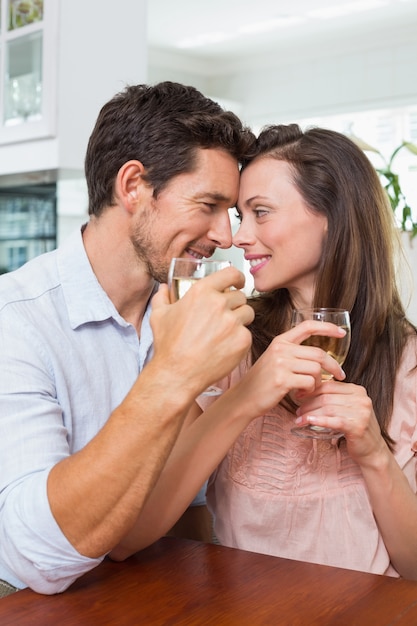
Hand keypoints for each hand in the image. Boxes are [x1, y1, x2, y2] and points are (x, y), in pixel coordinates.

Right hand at [150, 267, 253, 397]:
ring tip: (226, 332)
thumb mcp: (159, 316)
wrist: (178, 374)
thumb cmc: (169, 346)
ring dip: (240, 320)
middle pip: (240, 297)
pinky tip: (225, 347)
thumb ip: (162, 297)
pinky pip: (247, 333)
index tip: (237, 282)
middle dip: (234, 305)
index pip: (231, 274)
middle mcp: (219, 304)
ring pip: (247, 313)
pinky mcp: (242, 340)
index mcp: (202, 292)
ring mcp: (233, 322)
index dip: (237, 278)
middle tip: (224, 318)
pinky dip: (239, 339)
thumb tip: (164, 288)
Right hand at [231, 321, 345, 418]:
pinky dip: (310, 391)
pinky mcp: (282, 380)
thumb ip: (293, 353)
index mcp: (280, 341)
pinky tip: (300, 395)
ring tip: (307, 389)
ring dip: (317, 382)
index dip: (327, 327)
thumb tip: (320, 356)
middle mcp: (280, 348)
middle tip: (340, 375)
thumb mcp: (275, 360)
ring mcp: (281, 364)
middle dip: (333, 366)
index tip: (342, 333)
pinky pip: (310, 382)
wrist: (243, 398)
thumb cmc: (262, 382)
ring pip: (316, 369)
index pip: (307, 326)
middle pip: (319, 353)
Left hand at [295, 381, 386, 462]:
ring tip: (299, 419)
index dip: (311, 390)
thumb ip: (334, 398)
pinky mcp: (357, 426)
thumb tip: (307, 391)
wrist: (373, 451)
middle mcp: (361, 399)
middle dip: (308, 403)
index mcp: (357, 390)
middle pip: (326, 396)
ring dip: (309, 413)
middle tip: (297, 411)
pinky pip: (333, 420)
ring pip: (327, 408)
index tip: (298, 397)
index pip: (329, 385)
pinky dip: (318, 420)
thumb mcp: (347, 409)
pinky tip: (307, 422)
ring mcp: (361, 412)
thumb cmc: (355, 429)